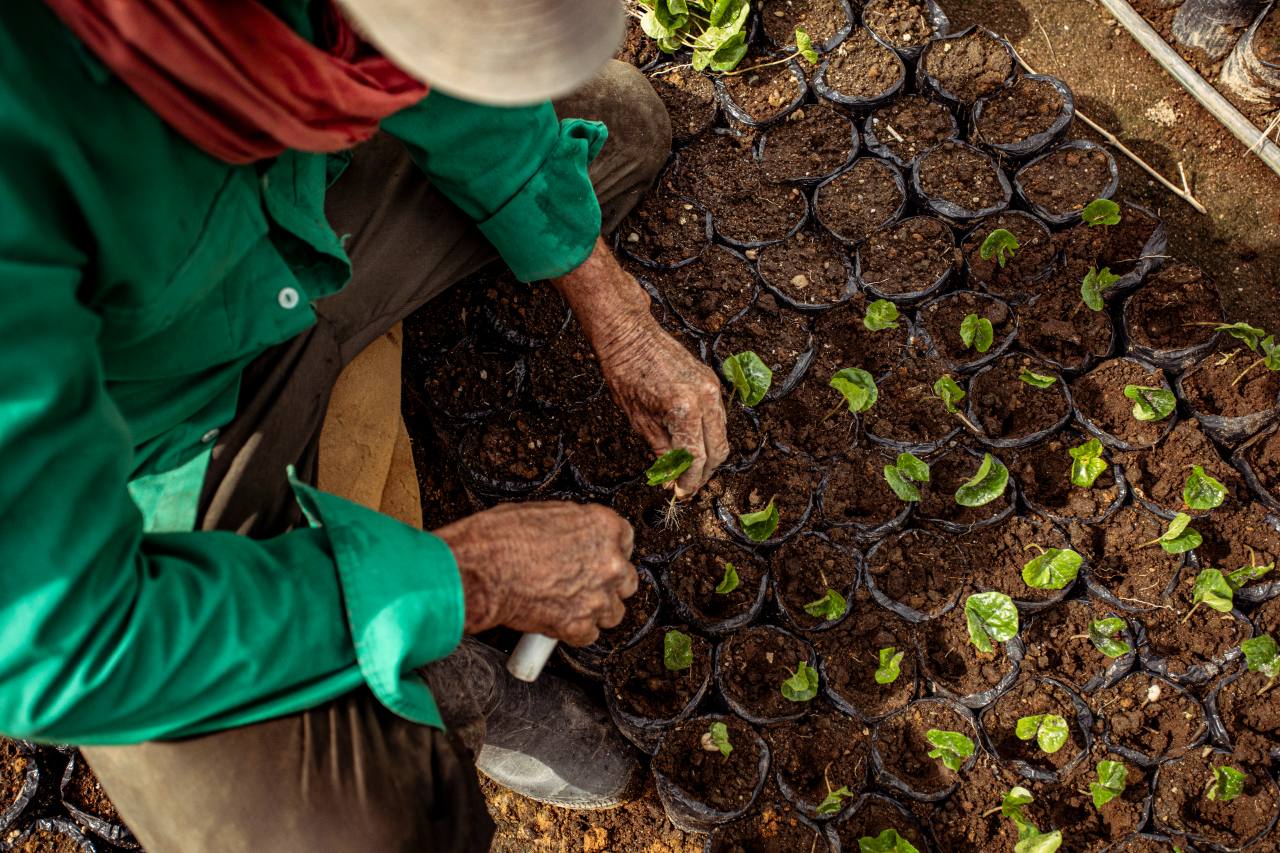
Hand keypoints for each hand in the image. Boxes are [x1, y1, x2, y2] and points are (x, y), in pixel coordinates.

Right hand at [435, 502, 637, 645]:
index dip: (608, 550)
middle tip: (585, 583)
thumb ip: (573, 527)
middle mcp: (610, 562)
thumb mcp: (544, 513)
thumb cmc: (502, 537)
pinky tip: (557, 620)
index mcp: (605, 527)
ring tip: (571, 605)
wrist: (482, 569)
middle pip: (626, 580)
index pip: (626, 540)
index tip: (597, 557)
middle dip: (608, 583)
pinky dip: (574, 632)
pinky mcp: (579, 627)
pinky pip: (588, 635)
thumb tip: (574, 535)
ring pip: (613, 612)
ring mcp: (598, 597)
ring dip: (596, 610)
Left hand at [594, 313, 727, 495]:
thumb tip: (670, 478)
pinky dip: (709, 435)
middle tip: (686, 486)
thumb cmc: (626, 372)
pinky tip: (691, 443)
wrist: (630, 334)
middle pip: (718, 450)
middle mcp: (705, 398)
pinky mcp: (712, 381)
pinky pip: (718, 418)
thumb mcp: (638, 419)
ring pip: (722, 435)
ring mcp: (712, 388)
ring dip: (709, 456)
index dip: (689, 481)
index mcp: (684, 409)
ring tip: (688, 468)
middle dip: (704, 473)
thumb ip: (660, 450)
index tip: (680, 493)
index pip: (696, 458)